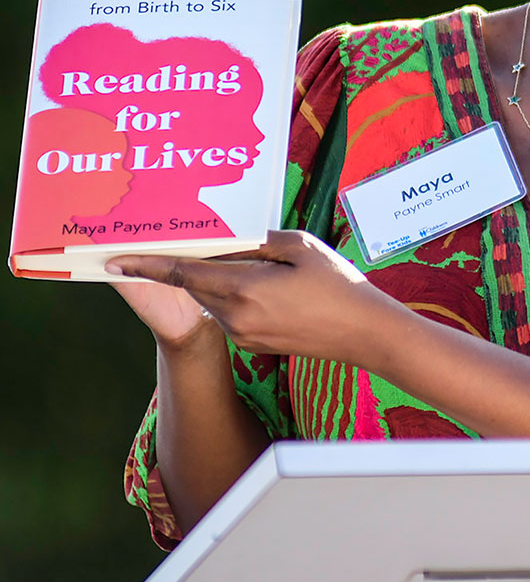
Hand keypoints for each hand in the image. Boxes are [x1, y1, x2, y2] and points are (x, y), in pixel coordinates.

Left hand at [105, 230, 384, 364]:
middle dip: (185, 262)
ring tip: (234, 254)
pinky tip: (256, 278)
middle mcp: (236, 317)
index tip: (115, 261)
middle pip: (196, 283)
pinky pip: (231, 311)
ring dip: (215, 275)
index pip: (183, 274)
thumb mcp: (298, 248)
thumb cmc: (337, 285)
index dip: (147, 265)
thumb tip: (229, 237)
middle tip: (174, 237)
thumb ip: (258, 240)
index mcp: (244, 288)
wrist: (363, 333)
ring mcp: (243, 335)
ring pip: (214, 297)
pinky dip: (232, 292)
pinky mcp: (254, 344)